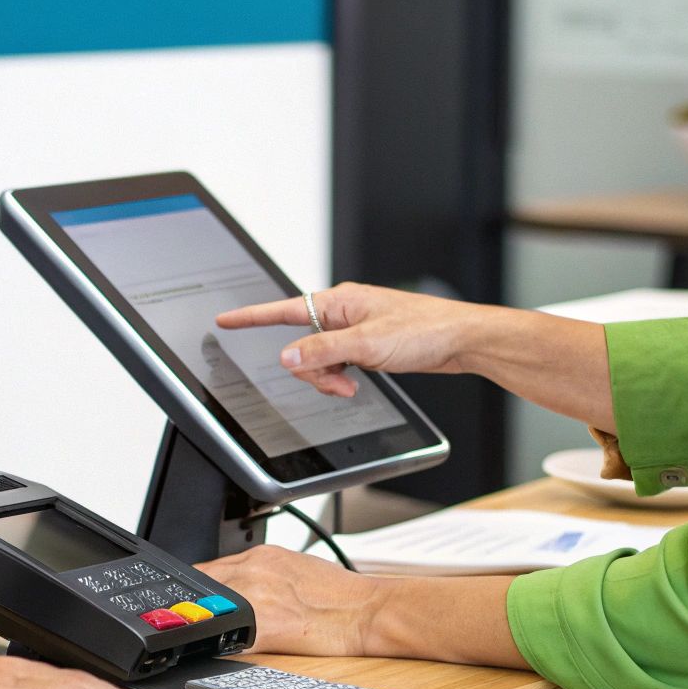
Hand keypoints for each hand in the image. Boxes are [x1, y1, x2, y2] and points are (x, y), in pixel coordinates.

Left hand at [195, 545, 389, 656]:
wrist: (367, 612)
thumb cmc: (341, 595)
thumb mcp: (295, 568)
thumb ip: (262, 574)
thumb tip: (240, 586)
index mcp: (262, 556)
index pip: (210, 569)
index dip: (200, 591)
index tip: (195, 604)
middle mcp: (254, 570)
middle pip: (203, 587)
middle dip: (200, 608)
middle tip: (201, 623)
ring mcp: (256, 596)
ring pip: (211, 611)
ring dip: (210, 626)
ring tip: (215, 638)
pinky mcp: (264, 625)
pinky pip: (229, 638)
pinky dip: (222, 647)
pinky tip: (224, 654)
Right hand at [215, 282, 488, 396]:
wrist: (461, 340)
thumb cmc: (425, 330)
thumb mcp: (367, 345)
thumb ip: (323, 352)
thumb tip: (287, 356)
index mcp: (339, 302)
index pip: (284, 309)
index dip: (251, 316)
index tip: (226, 319)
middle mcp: (343, 313)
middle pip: (302, 345)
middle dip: (314, 371)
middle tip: (339, 384)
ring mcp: (354, 330)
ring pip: (320, 359)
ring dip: (330, 378)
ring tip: (353, 386)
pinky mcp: (367, 346)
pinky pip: (338, 364)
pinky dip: (342, 378)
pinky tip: (359, 382)